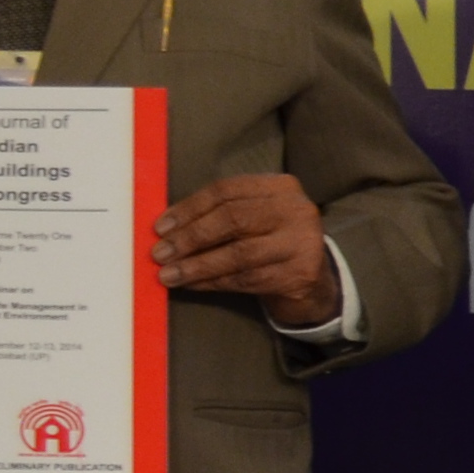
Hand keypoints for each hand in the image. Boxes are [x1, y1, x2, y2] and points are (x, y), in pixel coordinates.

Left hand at [152, 173, 340, 325]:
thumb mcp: (254, 219)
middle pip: (232, 219)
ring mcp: (303, 241)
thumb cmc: (271, 246)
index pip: (226, 191)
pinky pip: (247, 278)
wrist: (313, 284)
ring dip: (197, 265)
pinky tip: (193, 284)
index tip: (160, 227)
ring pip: (238, 253)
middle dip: (190, 237)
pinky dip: (214, 282)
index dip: (188, 208)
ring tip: (168, 275)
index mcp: (280, 187)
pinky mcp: (301, 273)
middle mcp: (296, 210)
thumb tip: (166, 229)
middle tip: (160, 253)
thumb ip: (219, 215)